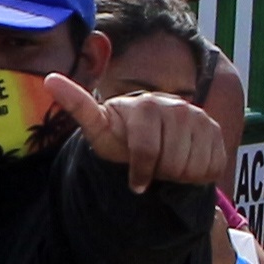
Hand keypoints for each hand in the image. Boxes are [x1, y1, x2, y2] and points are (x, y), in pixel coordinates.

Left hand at [40, 78, 229, 188]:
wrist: (147, 135)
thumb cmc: (119, 135)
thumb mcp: (97, 126)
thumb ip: (77, 105)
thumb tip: (49, 78)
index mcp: (147, 106)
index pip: (147, 152)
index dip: (141, 173)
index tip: (135, 184)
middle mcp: (177, 106)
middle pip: (173, 163)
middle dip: (160, 174)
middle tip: (152, 168)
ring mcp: (199, 116)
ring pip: (195, 166)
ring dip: (180, 175)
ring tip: (167, 165)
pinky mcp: (214, 129)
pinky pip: (213, 165)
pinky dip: (199, 174)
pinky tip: (185, 163)